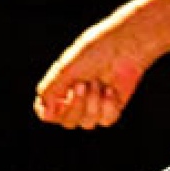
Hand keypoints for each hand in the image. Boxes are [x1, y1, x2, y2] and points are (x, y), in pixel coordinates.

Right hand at [33, 24, 149, 129]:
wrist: (123, 48)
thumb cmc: (93, 53)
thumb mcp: (66, 70)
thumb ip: (51, 91)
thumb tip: (46, 114)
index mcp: (59, 88)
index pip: (48, 114)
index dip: (53, 113)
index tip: (60, 101)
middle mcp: (74, 99)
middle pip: (68, 122)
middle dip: (77, 104)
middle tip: (83, 84)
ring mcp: (93, 105)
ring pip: (87, 123)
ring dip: (93, 102)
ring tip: (98, 82)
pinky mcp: (111, 108)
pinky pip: (105, 120)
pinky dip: (108, 106)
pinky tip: (111, 90)